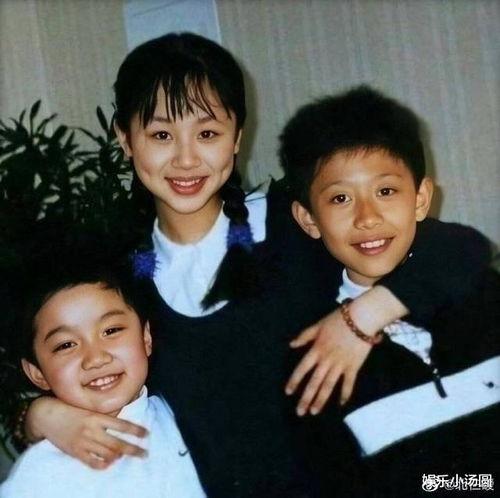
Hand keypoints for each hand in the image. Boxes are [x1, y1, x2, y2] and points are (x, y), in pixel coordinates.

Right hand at [27, 397, 147, 468]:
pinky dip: (103, 464)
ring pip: (107, 455)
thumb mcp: (90, 408)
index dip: (136, 431)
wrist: (47, 416)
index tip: (147, 434)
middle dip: (134, 450)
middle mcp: (92, 431)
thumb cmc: (71, 409)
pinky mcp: (75, 453)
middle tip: (145, 454)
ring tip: (126, 455)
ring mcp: (84, 443)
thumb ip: (105, 415)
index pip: (122, 425)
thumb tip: (123, 418)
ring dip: (119, 457)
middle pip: (118, 444)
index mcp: (97, 417)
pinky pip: (92, 463)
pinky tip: (110, 463)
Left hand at [285, 307, 370, 415]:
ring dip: (321, 400)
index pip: (302, 368)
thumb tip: (291, 344)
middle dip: (306, 398)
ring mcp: (340, 364)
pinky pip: (348, 383)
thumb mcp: (318, 325)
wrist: (360, 319)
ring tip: (314, 412)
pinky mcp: (353, 366)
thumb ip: (305, 336)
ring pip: (328, 385)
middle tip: (299, 412)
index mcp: (317, 349)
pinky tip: (341, 404)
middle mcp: (327, 360)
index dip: (294, 381)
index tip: (288, 392)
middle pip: (314, 382)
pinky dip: (345, 393)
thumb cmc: (338, 319)